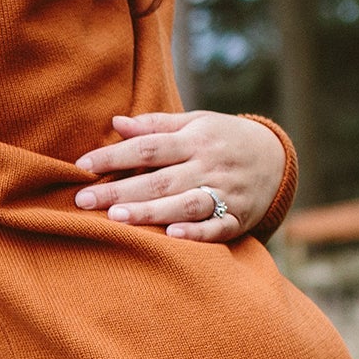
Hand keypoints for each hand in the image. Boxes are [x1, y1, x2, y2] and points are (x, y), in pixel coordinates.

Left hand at [72, 112, 284, 241]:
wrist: (277, 159)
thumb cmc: (222, 140)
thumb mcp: (196, 123)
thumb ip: (156, 126)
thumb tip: (116, 122)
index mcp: (195, 139)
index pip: (148, 147)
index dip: (114, 156)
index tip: (81, 165)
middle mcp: (209, 165)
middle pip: (160, 179)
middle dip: (120, 190)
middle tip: (82, 201)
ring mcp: (225, 192)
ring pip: (185, 203)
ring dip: (151, 211)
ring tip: (116, 217)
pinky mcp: (238, 218)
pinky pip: (217, 227)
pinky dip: (196, 233)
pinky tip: (172, 237)